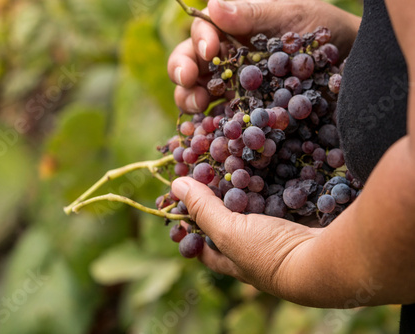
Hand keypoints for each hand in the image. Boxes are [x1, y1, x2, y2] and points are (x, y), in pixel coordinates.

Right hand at [168, 0, 360, 112]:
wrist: (351, 64)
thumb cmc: (322, 31)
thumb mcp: (292, 14)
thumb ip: (254, 13)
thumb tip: (213, 5)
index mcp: (233, 31)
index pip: (202, 32)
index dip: (199, 40)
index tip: (209, 50)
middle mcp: (227, 60)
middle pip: (190, 63)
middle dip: (182, 70)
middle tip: (189, 80)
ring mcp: (232, 89)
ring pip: (196, 92)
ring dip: (188, 98)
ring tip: (197, 106)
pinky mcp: (242, 116)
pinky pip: (217, 121)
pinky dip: (205, 127)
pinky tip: (204, 132)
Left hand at [171, 176, 320, 300]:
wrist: (329, 258)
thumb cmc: (270, 253)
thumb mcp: (229, 232)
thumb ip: (204, 209)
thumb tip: (176, 185)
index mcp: (236, 261)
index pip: (205, 249)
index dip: (191, 232)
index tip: (181, 209)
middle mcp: (257, 252)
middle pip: (232, 225)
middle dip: (222, 202)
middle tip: (211, 175)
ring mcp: (281, 237)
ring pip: (259, 209)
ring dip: (251, 188)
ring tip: (237, 162)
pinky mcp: (302, 222)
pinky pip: (284, 198)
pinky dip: (277, 182)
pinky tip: (272, 162)